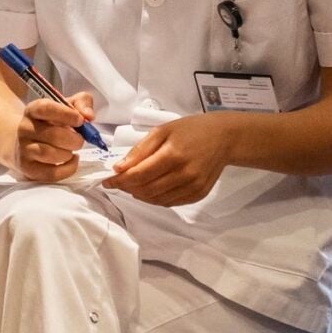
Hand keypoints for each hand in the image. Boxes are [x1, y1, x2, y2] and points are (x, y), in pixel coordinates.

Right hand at [12, 92, 96, 181]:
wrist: (26, 142)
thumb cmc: (51, 123)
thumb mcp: (66, 106)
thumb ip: (82, 102)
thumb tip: (89, 116)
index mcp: (33, 110)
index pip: (45, 109)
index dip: (66, 114)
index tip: (80, 120)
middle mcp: (24, 129)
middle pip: (52, 135)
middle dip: (74, 140)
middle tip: (80, 140)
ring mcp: (24, 150)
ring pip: (49, 154)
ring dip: (68, 154)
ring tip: (72, 151)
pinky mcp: (28, 168)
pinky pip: (51, 173)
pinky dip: (67, 169)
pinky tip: (72, 161)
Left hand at [107, 113, 237, 205]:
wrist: (224, 138)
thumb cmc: (191, 130)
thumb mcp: (162, 130)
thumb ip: (140, 150)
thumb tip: (119, 168)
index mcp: (173, 154)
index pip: (139, 175)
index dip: (119, 180)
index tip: (107, 181)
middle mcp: (185, 173)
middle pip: (147, 190)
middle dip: (127, 188)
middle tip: (118, 183)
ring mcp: (193, 186)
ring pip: (157, 199)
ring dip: (140, 195)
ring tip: (133, 186)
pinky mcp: (199, 193)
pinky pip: (171, 202)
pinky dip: (156, 199)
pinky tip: (150, 190)